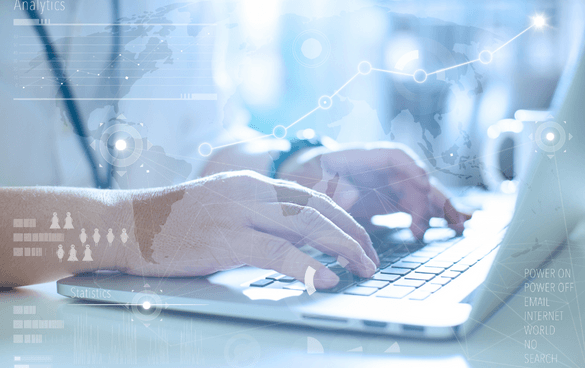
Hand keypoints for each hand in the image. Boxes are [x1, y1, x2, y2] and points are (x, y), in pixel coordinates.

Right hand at [123, 170, 378, 288]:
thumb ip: (260, 215)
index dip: (343, 218)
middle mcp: (251, 191)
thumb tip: (298, 235)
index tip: (361, 239)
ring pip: (306, 224)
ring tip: (363, 267)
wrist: (129, 223)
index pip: (312, 196)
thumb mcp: (225, 206)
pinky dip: (306, 265)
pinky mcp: (224, 239)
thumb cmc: (176, 221)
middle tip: (372, 258)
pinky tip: (325, 278)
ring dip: (341, 247)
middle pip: (317, 208)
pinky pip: (276, 251)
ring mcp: (238, 213)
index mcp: (253, 183)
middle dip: (352, 233)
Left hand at [277, 142, 470, 238]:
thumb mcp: (312, 176)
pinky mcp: (394, 199)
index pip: (394, 156)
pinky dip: (436, 214)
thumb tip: (349, 195)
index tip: (422, 182)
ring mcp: (392, 183)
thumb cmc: (310, 173)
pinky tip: (456, 224)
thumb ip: (329, 185)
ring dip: (442, 207)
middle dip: (432, 195)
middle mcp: (385, 168)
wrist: (309, 177)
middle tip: (443, 218)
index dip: (410, 168)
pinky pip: (419, 205)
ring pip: (423, 193)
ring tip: (461, 224)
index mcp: (365, 156)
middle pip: (414, 177)